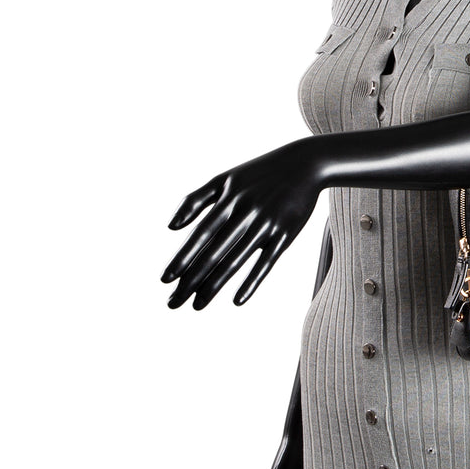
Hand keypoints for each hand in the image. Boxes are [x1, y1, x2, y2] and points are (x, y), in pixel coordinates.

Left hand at [162, 138, 321, 307]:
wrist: (304, 163)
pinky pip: (266, 263)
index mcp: (229, 200)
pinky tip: (237, 301)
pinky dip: (252, 282)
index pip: (200, 235)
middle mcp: (246, 213)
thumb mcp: (226, 179)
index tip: (165, 280)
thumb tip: (170, 227)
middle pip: (214, 252)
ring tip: (197, 305)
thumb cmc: (259, 173)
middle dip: (191, 280)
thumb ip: (196, 200)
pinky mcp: (286, 234)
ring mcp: (266, 225)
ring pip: (235, 260)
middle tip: (172, 303)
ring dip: (214, 285)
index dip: (182, 258)